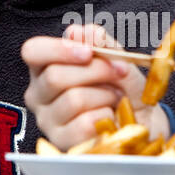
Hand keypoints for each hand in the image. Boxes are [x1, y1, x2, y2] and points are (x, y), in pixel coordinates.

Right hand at [22, 24, 170, 149]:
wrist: (143, 122)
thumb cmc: (123, 88)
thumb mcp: (115, 58)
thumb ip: (97, 41)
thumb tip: (76, 32)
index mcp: (44, 68)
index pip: (32, 51)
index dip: (59, 49)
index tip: (88, 52)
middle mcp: (38, 94)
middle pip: (55, 76)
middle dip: (96, 71)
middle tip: (120, 71)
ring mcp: (47, 121)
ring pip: (73, 100)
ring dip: (105, 95)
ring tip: (115, 97)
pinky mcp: (62, 143)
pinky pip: (84, 124)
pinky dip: (106, 117)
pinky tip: (110, 118)